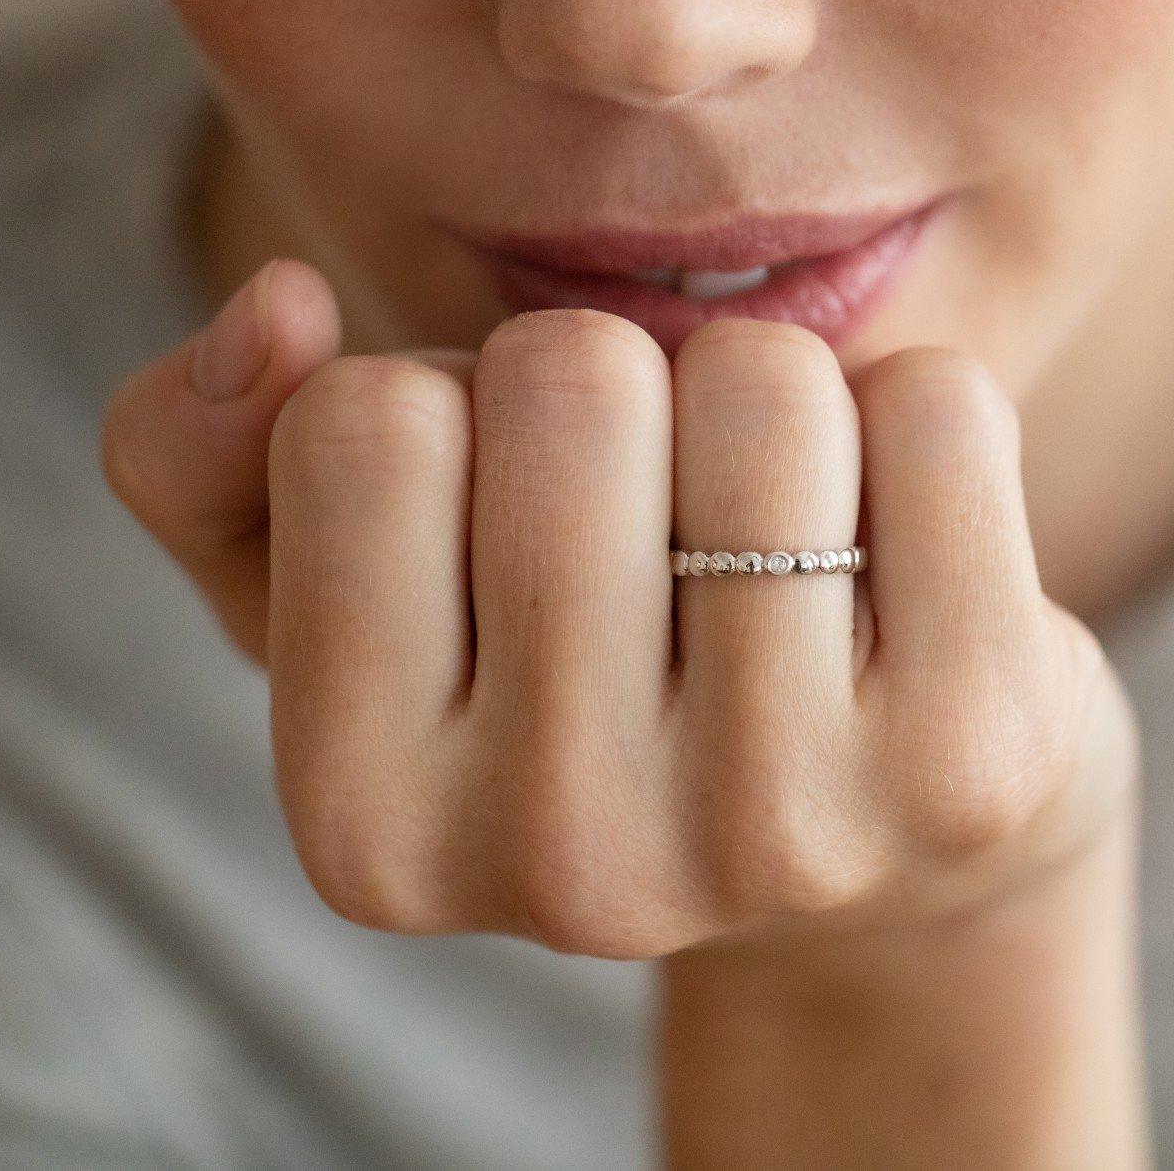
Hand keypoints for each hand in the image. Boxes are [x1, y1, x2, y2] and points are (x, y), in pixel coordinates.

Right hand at [102, 259, 1136, 954]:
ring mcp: (781, 832)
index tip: (510, 525)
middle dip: (622, 394)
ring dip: (772, 403)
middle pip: (575, 383)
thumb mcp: (343, 597)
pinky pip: (939, 407)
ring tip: (780, 540)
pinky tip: (903, 550)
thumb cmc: (579, 683)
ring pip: (764, 382)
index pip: (366, 424)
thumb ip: (206, 462)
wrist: (864, 832)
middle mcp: (565, 866)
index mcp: (367, 827)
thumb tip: (273, 307)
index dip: (451, 413)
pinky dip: (917, 418)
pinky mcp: (968, 765)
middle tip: (665, 525)